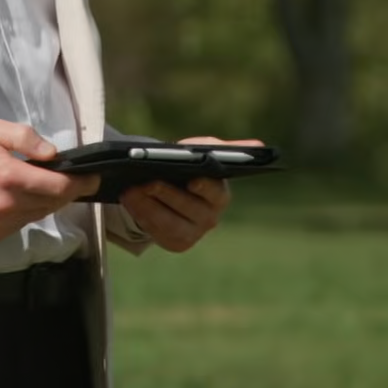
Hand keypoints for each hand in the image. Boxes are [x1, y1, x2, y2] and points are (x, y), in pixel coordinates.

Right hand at [0, 119, 100, 243]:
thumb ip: (25, 138)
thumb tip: (54, 153)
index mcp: (9, 176)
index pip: (59, 187)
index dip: (81, 183)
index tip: (93, 177)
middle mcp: (5, 205)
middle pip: (51, 204)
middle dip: (65, 191)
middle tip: (71, 179)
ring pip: (36, 216)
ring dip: (45, 203)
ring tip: (41, 185)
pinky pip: (18, 226)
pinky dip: (24, 213)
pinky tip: (16, 198)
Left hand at [118, 136, 262, 252]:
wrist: (170, 187)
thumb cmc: (191, 167)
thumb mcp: (204, 151)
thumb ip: (224, 148)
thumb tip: (259, 144)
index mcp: (220, 194)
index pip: (215, 192)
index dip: (204, 187)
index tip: (192, 179)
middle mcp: (211, 217)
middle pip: (188, 209)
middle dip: (166, 194)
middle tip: (146, 182)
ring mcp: (194, 233)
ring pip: (170, 223)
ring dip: (148, 207)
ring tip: (130, 191)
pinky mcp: (177, 243)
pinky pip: (158, 232)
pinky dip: (141, 216)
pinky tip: (128, 202)